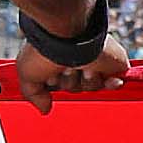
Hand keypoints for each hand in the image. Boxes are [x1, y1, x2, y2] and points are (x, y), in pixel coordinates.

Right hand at [12, 36, 132, 103]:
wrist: (66, 33)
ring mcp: (96, 60)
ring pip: (93, 87)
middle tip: (65, 67)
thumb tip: (44, 109)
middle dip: (70, 83)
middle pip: (77, 88)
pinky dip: (108, 82)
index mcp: (59, 60)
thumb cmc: (45, 49)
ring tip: (79, 64)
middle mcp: (78, 59)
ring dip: (85, 79)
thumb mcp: (28, 75)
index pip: (62, 84)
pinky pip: (114, 83)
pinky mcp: (113, 62)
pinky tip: (96, 71)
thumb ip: (34, 94)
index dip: (57, 85)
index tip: (51, 78)